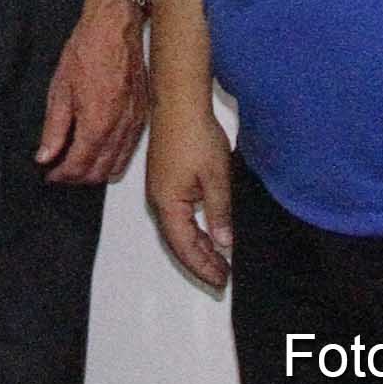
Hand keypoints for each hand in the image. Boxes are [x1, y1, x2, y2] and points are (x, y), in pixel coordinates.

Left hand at [34, 0, 148, 183]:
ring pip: (117, 165)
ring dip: (96, 171)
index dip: (61, 175)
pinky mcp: (143, 116)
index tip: (50, 173)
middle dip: (78, 177)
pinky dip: (113, 158)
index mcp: (97, 123)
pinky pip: (129, 150)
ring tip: (77, 163)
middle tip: (60, 170)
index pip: (79, 166)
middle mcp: (120, 128)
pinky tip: (99, 150)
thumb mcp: (60, 89)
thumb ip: (53, 128)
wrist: (115, 27)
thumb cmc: (88, 50)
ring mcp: (135, 124)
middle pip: (99, 172)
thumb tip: (45, 155)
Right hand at [146, 100, 233, 287]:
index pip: (185, 246)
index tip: (222, 280)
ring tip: (219, 261)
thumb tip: (224, 242)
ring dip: (197, 247)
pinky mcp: (166, 180)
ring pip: (178, 230)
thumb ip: (219, 212)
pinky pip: (178, 216)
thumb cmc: (193, 134)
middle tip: (223, 278)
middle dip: (199, 262)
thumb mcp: (216, 177)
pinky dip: (193, 230)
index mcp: (167, 203)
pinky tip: (209, 232)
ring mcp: (160, 190)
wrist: (180, 103)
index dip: (203, 266)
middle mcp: (159, 200)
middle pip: (178, 242)